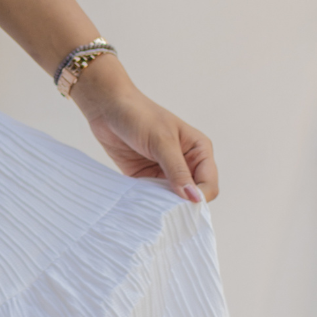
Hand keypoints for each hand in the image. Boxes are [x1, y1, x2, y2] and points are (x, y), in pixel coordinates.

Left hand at [70, 57, 218, 201]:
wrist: (106, 107)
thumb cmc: (139, 115)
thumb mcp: (161, 141)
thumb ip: (177, 170)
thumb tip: (194, 197)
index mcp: (199, 150)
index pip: (209, 184)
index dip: (199, 197)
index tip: (183, 205)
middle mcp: (186, 163)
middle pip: (192, 195)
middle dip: (181, 204)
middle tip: (166, 210)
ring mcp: (166, 171)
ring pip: (172, 199)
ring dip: (163, 205)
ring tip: (151, 207)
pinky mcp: (146, 177)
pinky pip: (153, 197)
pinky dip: (148, 202)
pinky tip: (140, 203)